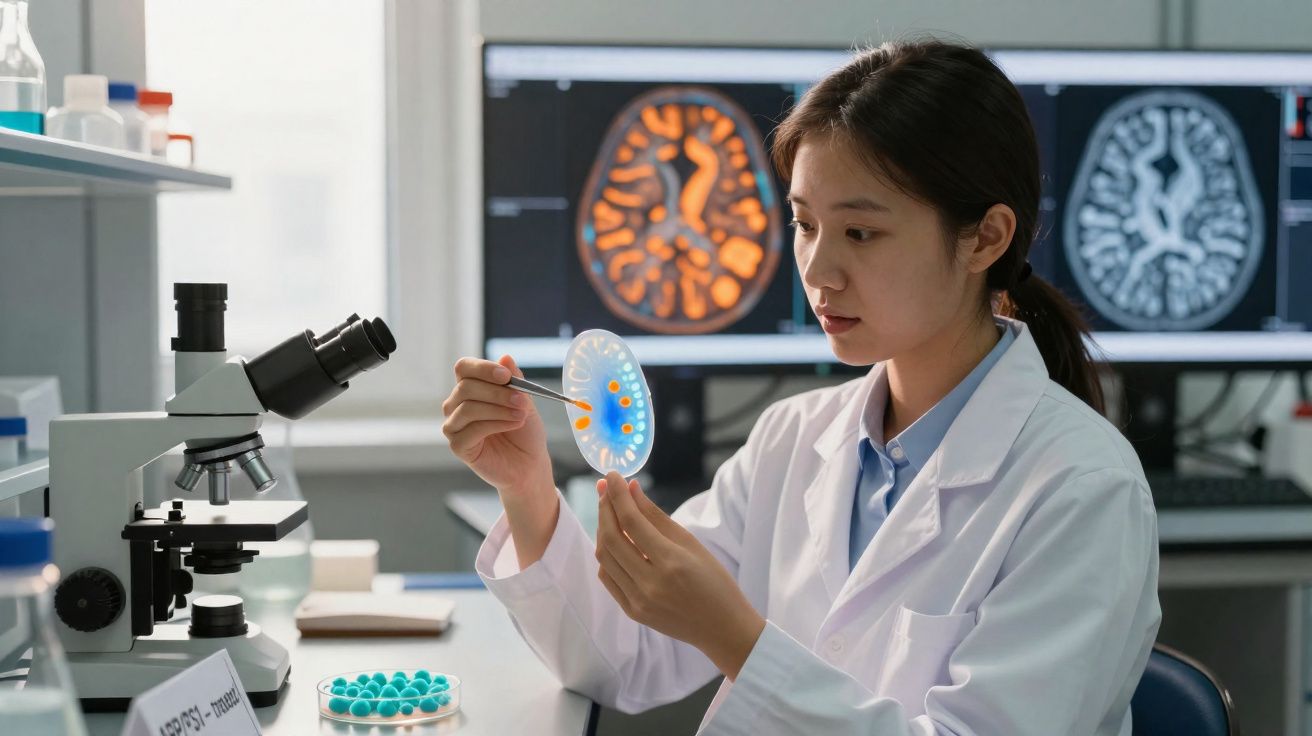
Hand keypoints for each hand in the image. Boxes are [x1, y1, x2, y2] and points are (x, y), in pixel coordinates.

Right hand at [442, 355, 551, 496]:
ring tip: (521, 415)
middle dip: (497, 392)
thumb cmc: (525, 432)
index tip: (506, 376)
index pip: (464, 368)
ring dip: (499, 409)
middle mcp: (456, 404)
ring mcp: (454, 425)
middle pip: (466, 387)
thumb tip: (505, 357)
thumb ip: (514, 380)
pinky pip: (470, 429)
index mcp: (470, 388)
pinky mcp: (458, 446)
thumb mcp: (524, 401)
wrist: (529, 464)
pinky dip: (495, 425)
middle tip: (522, 401)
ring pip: (468, 407)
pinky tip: (512, 426)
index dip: (483, 368)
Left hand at [594, 472, 765, 679]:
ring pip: (605, 558)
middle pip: (612, 538)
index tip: (612, 476)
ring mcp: (639, 601)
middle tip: (605, 488)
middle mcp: (650, 583)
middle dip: (605, 508)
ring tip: (609, 511)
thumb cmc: (715, 581)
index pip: (632, 521)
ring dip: (602, 530)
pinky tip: (614, 541)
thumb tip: (631, 489)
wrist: (722, 629)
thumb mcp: (692, 544)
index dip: (618, 495)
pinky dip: (607, 556)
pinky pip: (608, 578)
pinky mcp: (633, 612)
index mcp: (671, 562)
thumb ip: (657, 517)